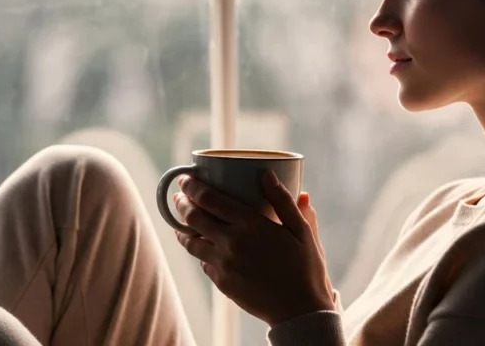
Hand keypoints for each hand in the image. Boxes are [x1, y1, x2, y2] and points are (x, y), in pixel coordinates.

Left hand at [173, 171, 335, 326]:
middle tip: (179, 197)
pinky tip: (205, 248)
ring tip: (182, 224)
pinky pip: (204, 263)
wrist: (300, 310)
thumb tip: (269, 175)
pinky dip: (200, 252)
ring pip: (191, 243)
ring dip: (183, 230)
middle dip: (182, 204)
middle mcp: (232, 243)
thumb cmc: (305, 267)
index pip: (209, 199)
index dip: (192, 186)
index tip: (185, 179)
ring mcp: (224, 265)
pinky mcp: (222, 283)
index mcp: (251, 224)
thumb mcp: (302, 230)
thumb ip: (284, 201)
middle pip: (193, 218)